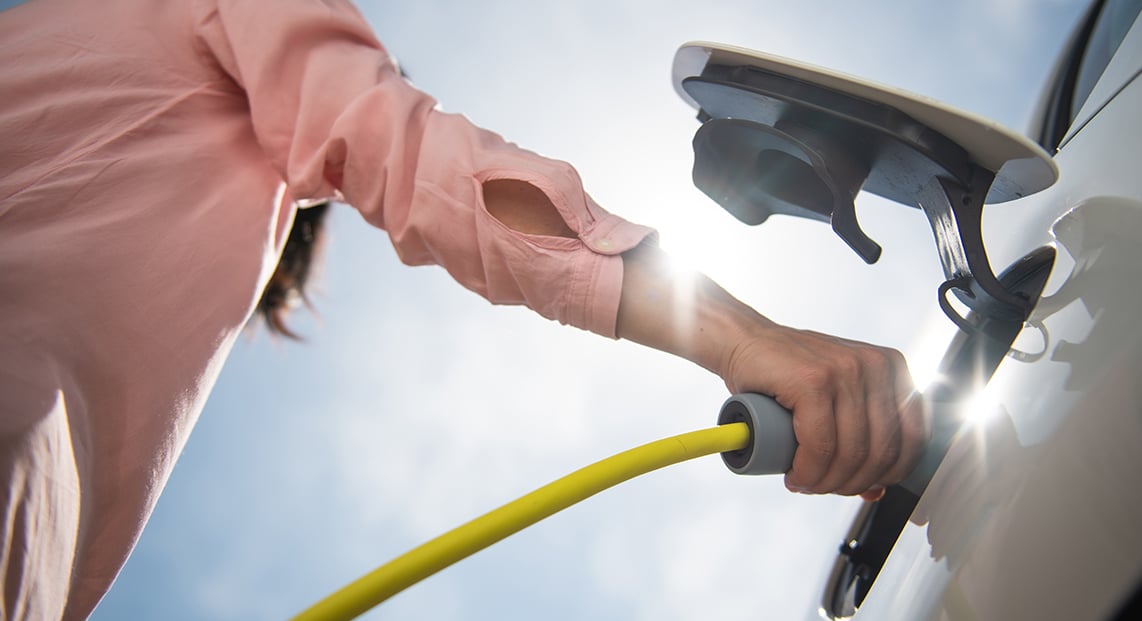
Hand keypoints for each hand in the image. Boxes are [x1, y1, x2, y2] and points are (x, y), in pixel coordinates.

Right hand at [722, 324, 926, 498]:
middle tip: (822, 487)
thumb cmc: (789, 373)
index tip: (859, 484)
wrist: (744, 342)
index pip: (912, 440)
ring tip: (805, 483)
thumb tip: (877, 489)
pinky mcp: (813, 381)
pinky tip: (795, 475)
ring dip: (825, 482)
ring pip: (850, 453)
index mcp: (892, 369)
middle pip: (881, 451)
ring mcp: (845, 371)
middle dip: (851, 484)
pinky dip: (807, 471)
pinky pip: (819, 445)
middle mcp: (875, 366)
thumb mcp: (836, 401)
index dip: (887, 474)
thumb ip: (862, 437)